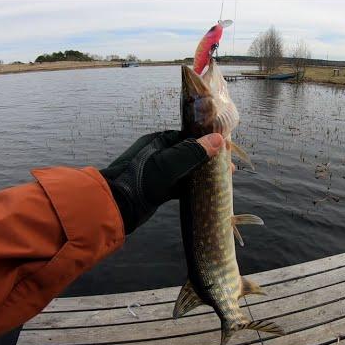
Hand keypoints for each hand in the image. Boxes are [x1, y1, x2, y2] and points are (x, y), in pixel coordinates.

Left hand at [100, 130, 223, 234]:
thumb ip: (193, 152)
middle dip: (208, 160)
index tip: (226, 150)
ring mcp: (159, 172)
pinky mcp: (159, 189)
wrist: (116, 207)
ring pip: (187, 170)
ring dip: (202, 175)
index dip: (208, 143)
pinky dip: (193, 188)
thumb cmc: (140, 180)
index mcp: (160, 141)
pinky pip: (181, 185)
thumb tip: (218, 139)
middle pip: (190, 154)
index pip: (189, 137)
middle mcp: (160, 154)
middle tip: (229, 168)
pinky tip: (205, 192)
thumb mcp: (168, 164)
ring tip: (221, 180)